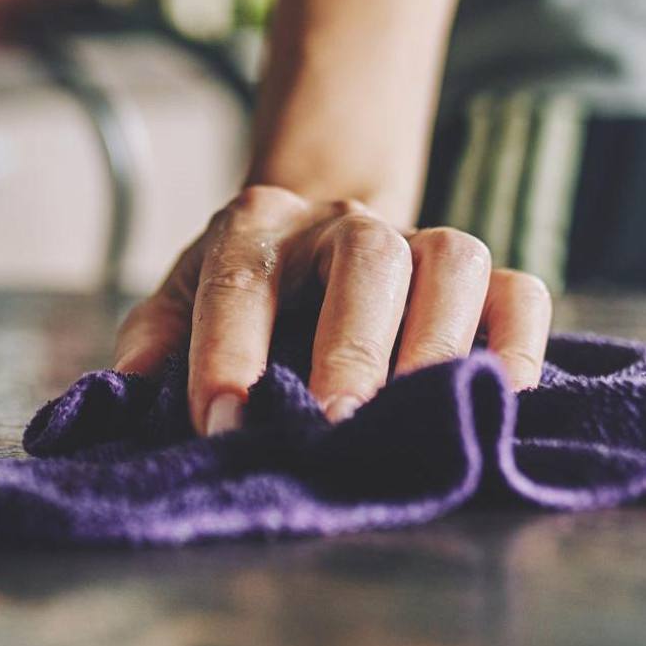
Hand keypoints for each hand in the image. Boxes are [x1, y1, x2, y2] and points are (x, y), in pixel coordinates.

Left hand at [114, 185, 552, 434]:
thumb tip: (125, 391)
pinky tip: (500, 399)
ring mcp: (420, 240)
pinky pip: (520, 292)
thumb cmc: (243, 291)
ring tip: (419, 416)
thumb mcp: (182, 299)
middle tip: (338, 422)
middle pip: (366, 258)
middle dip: (353, 342)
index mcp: (256, 226)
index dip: (228, 349)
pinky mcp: (484, 274)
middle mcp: (344, 223)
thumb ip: (153, 341)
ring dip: (438, 341)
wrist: (317, 232)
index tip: (221, 422)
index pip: (240, 277)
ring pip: (453, 262)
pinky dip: (519, 344)